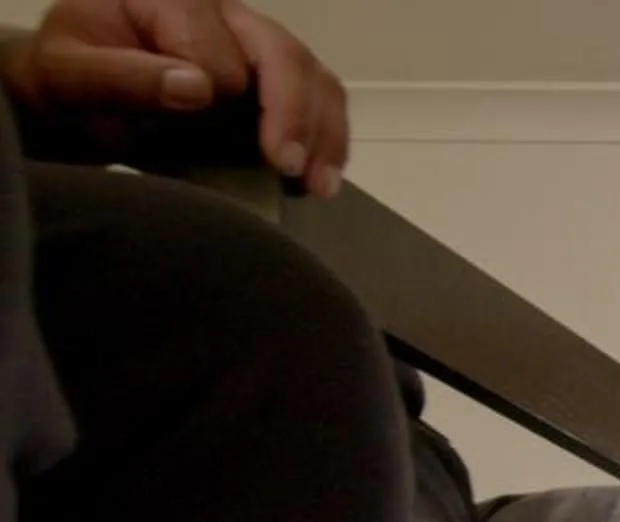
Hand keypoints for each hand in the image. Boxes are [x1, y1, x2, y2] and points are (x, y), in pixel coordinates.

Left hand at [2, 0, 347, 193]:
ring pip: (314, 78)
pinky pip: (319, 102)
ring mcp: (253, 49)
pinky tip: (320, 180)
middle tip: (285, 165)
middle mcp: (222, 14)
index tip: (194, 127)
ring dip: (322, 134)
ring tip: (313, 183)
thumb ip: (124, 77)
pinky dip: (328, 143)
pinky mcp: (271, 85)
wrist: (74, 99)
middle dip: (291, 113)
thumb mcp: (68, 76)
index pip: (218, 50)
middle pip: (282, 54)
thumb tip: (199, 88)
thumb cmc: (67, 83)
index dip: (216, 94)